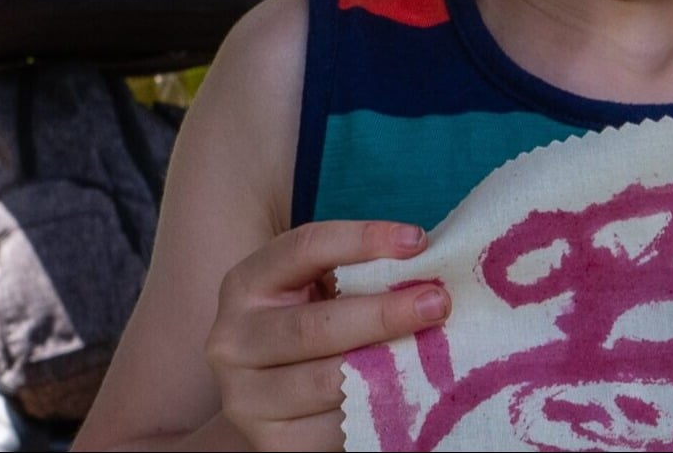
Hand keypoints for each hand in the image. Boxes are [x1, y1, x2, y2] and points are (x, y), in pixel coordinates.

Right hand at [204, 220, 450, 449]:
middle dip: (384, 314)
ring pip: (327, 382)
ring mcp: (246, 398)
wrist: (274, 397)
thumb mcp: (321, 291)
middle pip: (314, 326)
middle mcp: (233, 340)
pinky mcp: (272, 444)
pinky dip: (379, 412)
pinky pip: (337, 428)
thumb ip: (360, 275)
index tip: (416, 241)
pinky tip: (412, 396)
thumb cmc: (313, 326)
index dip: (362, 240)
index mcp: (246, 284)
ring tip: (433, 354)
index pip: (303, 249)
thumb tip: (428, 267)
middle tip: (438, 303)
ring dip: (389, 367)